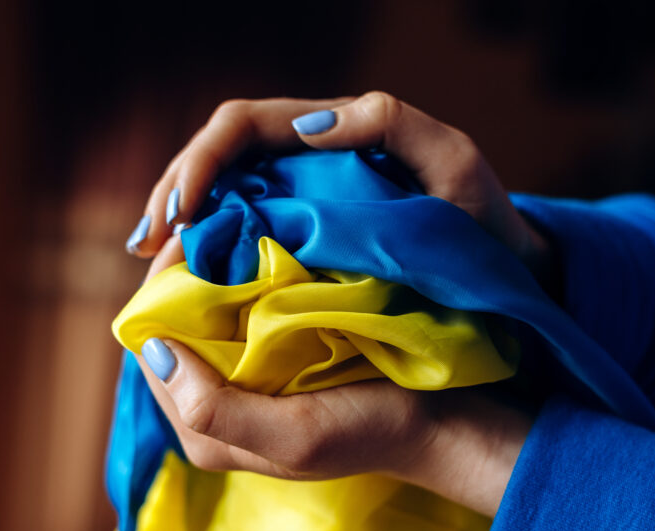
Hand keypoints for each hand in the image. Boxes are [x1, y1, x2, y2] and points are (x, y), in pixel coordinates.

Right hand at [125, 92, 547, 271]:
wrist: (507, 269)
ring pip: (224, 196)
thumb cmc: (484, 218)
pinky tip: (189, 282)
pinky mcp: (308, 236)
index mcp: (333, 129)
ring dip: (181, 223)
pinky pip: (246, 234)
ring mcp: (306, 196)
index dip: (202, 162)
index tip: (180, 212)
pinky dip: (212, 253)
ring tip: (151, 264)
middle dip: (175, 193)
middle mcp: (310, 156)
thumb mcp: (452, 162)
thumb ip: (389, 124)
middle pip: (219, 159)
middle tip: (147, 245)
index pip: (244, 127)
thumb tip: (305, 124)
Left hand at [128, 93, 544, 515]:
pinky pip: (238, 315)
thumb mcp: (294, 436)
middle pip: (171, 329)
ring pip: (202, 316)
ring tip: (234, 229)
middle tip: (216, 224)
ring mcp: (243, 381)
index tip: (191, 240)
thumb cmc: (371, 430)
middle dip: (184, 277)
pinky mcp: (273, 362)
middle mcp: (212, 406)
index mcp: (203, 431)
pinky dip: (242, 283)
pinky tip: (261, 253)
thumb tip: (154, 350)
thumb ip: (214, 409)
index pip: (151, 351)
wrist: (437, 424)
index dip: (160, 292)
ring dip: (212, 274)